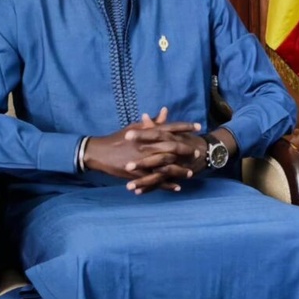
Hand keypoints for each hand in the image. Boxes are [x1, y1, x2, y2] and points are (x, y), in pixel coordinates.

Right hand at [83, 108, 200, 192]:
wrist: (100, 152)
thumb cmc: (119, 138)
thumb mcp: (135, 128)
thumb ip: (152, 122)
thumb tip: (165, 111)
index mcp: (147, 133)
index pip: (170, 127)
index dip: (185, 126)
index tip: (198, 127)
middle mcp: (147, 145)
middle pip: (171, 147)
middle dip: (186, 149)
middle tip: (197, 153)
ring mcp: (142, 159)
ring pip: (166, 165)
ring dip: (179, 170)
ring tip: (190, 173)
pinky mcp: (137, 172)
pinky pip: (155, 180)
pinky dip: (166, 184)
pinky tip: (177, 187)